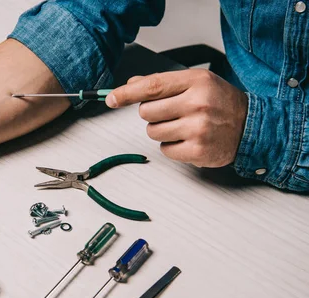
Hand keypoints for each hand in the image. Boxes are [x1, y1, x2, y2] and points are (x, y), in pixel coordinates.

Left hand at [106, 69, 247, 167]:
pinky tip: (187, 140)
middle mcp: (198, 103)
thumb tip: (131, 84)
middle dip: (152, 114)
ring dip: (161, 131)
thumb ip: (163, 83)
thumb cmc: (220, 103)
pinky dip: (171, 147)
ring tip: (182, 127)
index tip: (111, 98)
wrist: (251, 126)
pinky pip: (165, 150)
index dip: (127, 93)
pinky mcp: (197, 150)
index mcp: (196, 82)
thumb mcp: (197, 83)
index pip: (152, 86)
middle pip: (146, 112)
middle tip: (171, 113)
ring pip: (152, 132)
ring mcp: (198, 128)